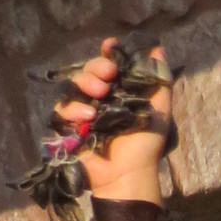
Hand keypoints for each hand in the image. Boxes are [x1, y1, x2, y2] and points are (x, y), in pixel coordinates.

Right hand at [55, 37, 172, 202]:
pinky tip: (87, 116)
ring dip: (85, 84)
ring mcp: (81, 112)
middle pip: (87, 71)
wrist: (130, 174)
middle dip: (96, 67)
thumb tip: (158, 47)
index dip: (107, 53)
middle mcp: (98, 99)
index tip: (111, 46)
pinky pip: (61, 110)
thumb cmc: (146, 144)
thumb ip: (159, 79)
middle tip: (109, 75)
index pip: (107, 64)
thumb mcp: (160, 109)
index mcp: (117, 91)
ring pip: (72, 86)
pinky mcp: (68, 128)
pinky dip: (72, 109)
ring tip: (99, 95)